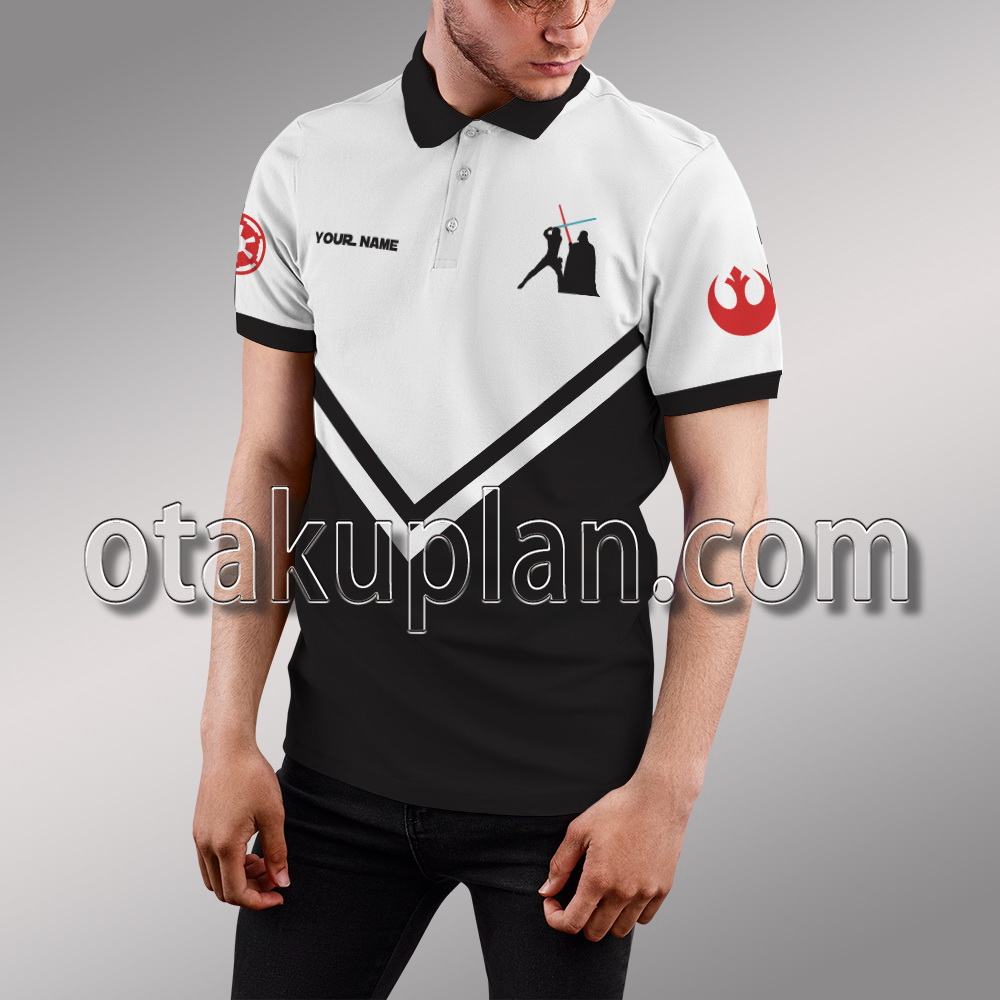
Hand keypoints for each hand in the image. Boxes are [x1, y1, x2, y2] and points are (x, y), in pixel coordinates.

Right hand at [193, 747, 289, 909]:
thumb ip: (277, 852)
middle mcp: (205, 845)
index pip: (236, 892)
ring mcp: (199, 837)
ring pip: (214, 878)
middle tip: (275, 878)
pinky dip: (229, 865)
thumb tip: (282, 881)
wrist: (228, 749)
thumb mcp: (273, 815)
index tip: (279, 895)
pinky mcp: (199, 829)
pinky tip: (249, 851)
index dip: (259, 901)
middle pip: (223, 890)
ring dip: (239, 879)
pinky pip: (209, 861)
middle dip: (250, 891)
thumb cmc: (251, 776)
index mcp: (224, 845)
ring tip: (264, 862)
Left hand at [538, 769, 698, 939]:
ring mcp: (645, 893)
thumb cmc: (619, 809)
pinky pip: (644, 918)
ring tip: (601, 897)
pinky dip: (631, 913)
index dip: (555, 918)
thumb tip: (547, 890)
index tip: (553, 903)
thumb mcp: (580, 829)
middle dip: (579, 919)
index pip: (572, 923)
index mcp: (598, 879)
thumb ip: (560, 864)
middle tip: (576, 898)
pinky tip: (624, 892)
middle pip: (595, 932)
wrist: (659, 799)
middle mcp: (623, 893)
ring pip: (620, 930)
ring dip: (605, 920)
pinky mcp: (663, 889)